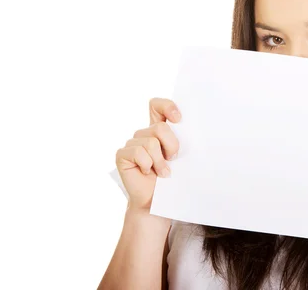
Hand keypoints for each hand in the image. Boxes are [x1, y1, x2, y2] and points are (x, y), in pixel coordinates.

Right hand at [115, 97, 180, 211]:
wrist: (158, 201)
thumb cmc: (172, 179)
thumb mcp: (181, 157)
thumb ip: (181, 139)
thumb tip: (185, 126)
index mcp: (158, 129)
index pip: (157, 106)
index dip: (167, 106)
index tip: (179, 119)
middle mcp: (144, 133)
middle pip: (160, 127)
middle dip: (172, 146)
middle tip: (173, 160)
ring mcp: (132, 143)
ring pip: (151, 142)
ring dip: (160, 161)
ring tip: (163, 172)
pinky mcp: (122, 154)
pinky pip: (138, 152)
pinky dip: (148, 165)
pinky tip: (147, 173)